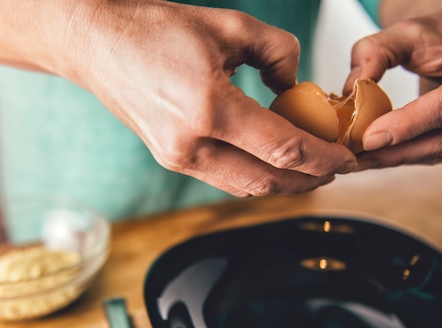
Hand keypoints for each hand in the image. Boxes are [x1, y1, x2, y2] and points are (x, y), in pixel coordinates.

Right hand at [59, 1, 356, 195]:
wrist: (96, 44)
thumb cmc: (153, 29)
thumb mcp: (228, 25)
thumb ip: (277, 52)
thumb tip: (296, 83)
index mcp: (207, 107)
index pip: (282, 147)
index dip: (322, 157)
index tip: (345, 157)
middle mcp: (190, 143)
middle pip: (267, 181)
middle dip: (308, 179)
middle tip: (334, 168)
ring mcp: (177, 158)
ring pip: (245, 188)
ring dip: (282, 184)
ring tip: (309, 169)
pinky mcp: (170, 159)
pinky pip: (224, 180)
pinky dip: (254, 177)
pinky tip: (270, 163)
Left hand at [342, 0, 441, 169]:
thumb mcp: (409, 30)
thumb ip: (377, 52)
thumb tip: (350, 89)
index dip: (411, 124)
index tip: (370, 137)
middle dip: (397, 151)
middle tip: (354, 157)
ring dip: (396, 159)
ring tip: (356, 160)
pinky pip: (440, 152)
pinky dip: (405, 156)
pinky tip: (375, 157)